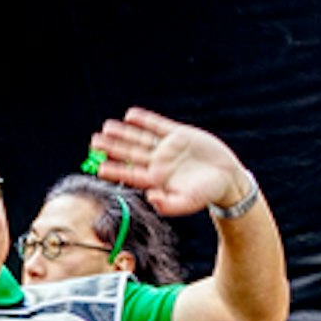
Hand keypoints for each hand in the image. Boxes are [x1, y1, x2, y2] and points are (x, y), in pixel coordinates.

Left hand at [87, 108, 252, 220]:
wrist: (227, 177)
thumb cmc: (206, 193)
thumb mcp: (188, 202)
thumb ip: (169, 204)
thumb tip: (151, 199)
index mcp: (156, 180)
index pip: (131, 174)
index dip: (116, 170)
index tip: (99, 167)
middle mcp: (157, 163)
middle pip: (130, 154)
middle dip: (112, 147)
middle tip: (94, 141)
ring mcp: (166, 148)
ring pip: (140, 138)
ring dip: (123, 132)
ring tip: (106, 127)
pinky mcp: (178, 135)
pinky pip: (158, 126)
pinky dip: (145, 120)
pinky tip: (131, 115)